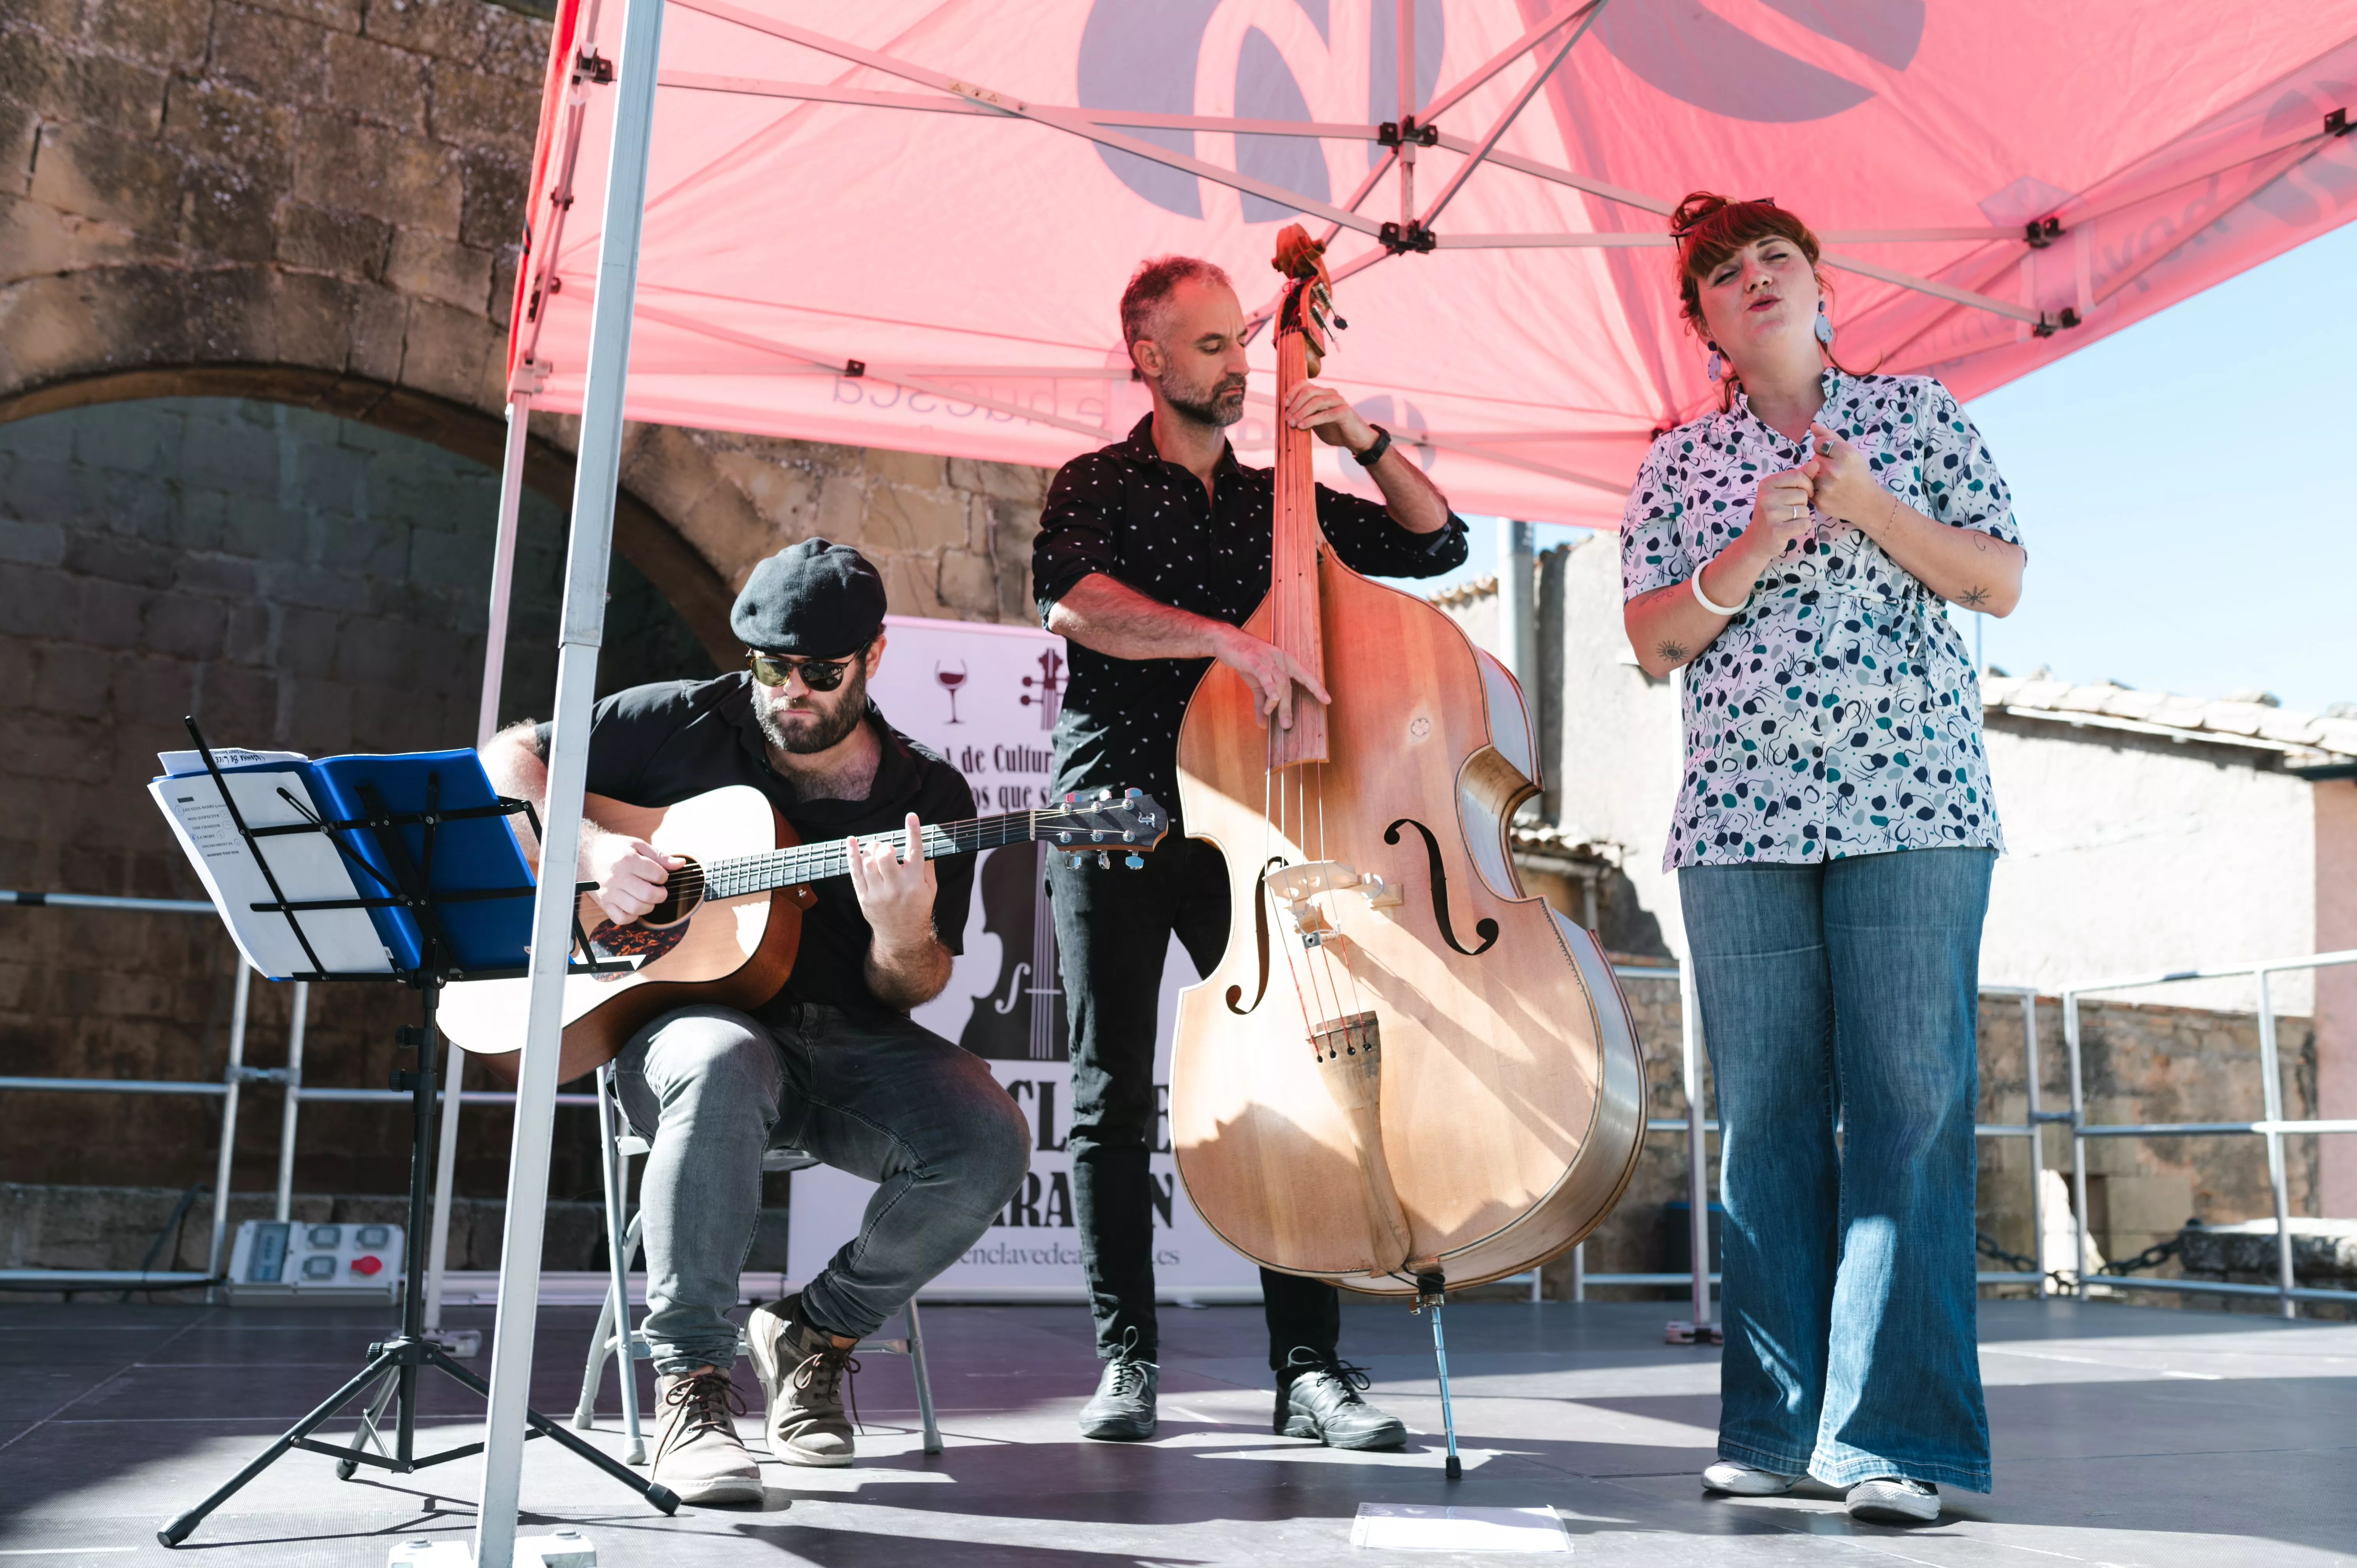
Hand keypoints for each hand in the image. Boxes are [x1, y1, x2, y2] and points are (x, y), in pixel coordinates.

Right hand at [582, 831, 682, 926]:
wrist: (584, 854)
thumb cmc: (613, 849)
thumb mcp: (636, 845)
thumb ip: (659, 856)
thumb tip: (680, 864)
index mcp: (628, 861)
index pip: (657, 875)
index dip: (664, 877)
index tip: (660, 876)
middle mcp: (618, 878)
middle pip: (648, 895)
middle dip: (661, 894)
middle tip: (659, 890)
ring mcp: (609, 893)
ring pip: (637, 908)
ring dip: (649, 906)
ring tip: (648, 898)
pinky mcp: (603, 903)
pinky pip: (622, 918)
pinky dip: (632, 916)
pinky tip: (634, 906)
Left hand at [846, 812, 937, 951]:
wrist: (902, 937)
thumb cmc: (918, 909)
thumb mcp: (931, 890)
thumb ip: (927, 867)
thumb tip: (922, 845)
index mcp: (916, 883)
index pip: (915, 853)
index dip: (913, 832)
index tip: (911, 816)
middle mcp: (896, 888)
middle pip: (885, 857)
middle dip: (885, 846)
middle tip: (888, 848)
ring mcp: (878, 893)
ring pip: (868, 863)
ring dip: (871, 850)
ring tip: (875, 850)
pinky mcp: (864, 897)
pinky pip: (855, 872)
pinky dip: (852, 855)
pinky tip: (851, 842)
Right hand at [1214, 625, 1331, 730]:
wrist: (1227, 642)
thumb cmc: (1246, 660)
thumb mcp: (1257, 683)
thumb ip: (1262, 702)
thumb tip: (1263, 724)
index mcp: (1285, 662)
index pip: (1305, 676)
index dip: (1316, 688)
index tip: (1327, 700)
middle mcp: (1280, 659)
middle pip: (1288, 686)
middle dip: (1287, 707)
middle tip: (1286, 725)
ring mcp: (1268, 658)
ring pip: (1278, 682)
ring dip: (1274, 701)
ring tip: (1268, 713)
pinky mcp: (1254, 659)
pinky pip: (1265, 674)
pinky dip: (1270, 687)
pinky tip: (1272, 699)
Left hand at [1284, 381, 1376, 453]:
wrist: (1354, 440)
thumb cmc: (1334, 430)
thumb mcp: (1315, 421)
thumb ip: (1304, 415)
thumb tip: (1286, 415)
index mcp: (1322, 393)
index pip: (1304, 384)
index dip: (1292, 392)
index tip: (1284, 405)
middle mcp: (1330, 394)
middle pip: (1308, 391)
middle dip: (1295, 405)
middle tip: (1287, 419)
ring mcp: (1338, 402)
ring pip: (1316, 401)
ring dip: (1301, 413)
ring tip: (1293, 424)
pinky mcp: (1344, 412)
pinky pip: (1326, 414)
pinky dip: (1312, 420)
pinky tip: (1302, 426)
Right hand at [1740, 465, 1816, 562]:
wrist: (1756, 541)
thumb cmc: (1772, 513)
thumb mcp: (1782, 491)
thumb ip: (1800, 477)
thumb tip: (1816, 463)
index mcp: (1766, 484)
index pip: (1797, 475)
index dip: (1807, 484)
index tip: (1804, 492)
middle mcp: (1766, 497)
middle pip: (1802, 494)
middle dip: (1802, 503)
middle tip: (1789, 510)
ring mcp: (1770, 514)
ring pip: (1804, 510)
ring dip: (1802, 516)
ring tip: (1788, 519)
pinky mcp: (1777, 530)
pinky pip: (1804, 523)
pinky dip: (1802, 526)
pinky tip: (1792, 528)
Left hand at [1803, 422, 1886, 527]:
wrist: (1868, 503)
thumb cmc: (1859, 475)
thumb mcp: (1851, 452)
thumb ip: (1830, 436)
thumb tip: (1812, 425)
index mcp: (1845, 455)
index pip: (1818, 443)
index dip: (1824, 449)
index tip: (1834, 457)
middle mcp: (1834, 470)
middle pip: (1813, 458)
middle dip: (1822, 463)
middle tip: (1835, 472)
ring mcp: (1826, 487)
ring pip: (1808, 472)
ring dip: (1816, 475)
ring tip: (1831, 482)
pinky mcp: (1819, 501)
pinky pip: (1808, 488)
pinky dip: (1814, 489)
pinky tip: (1828, 491)